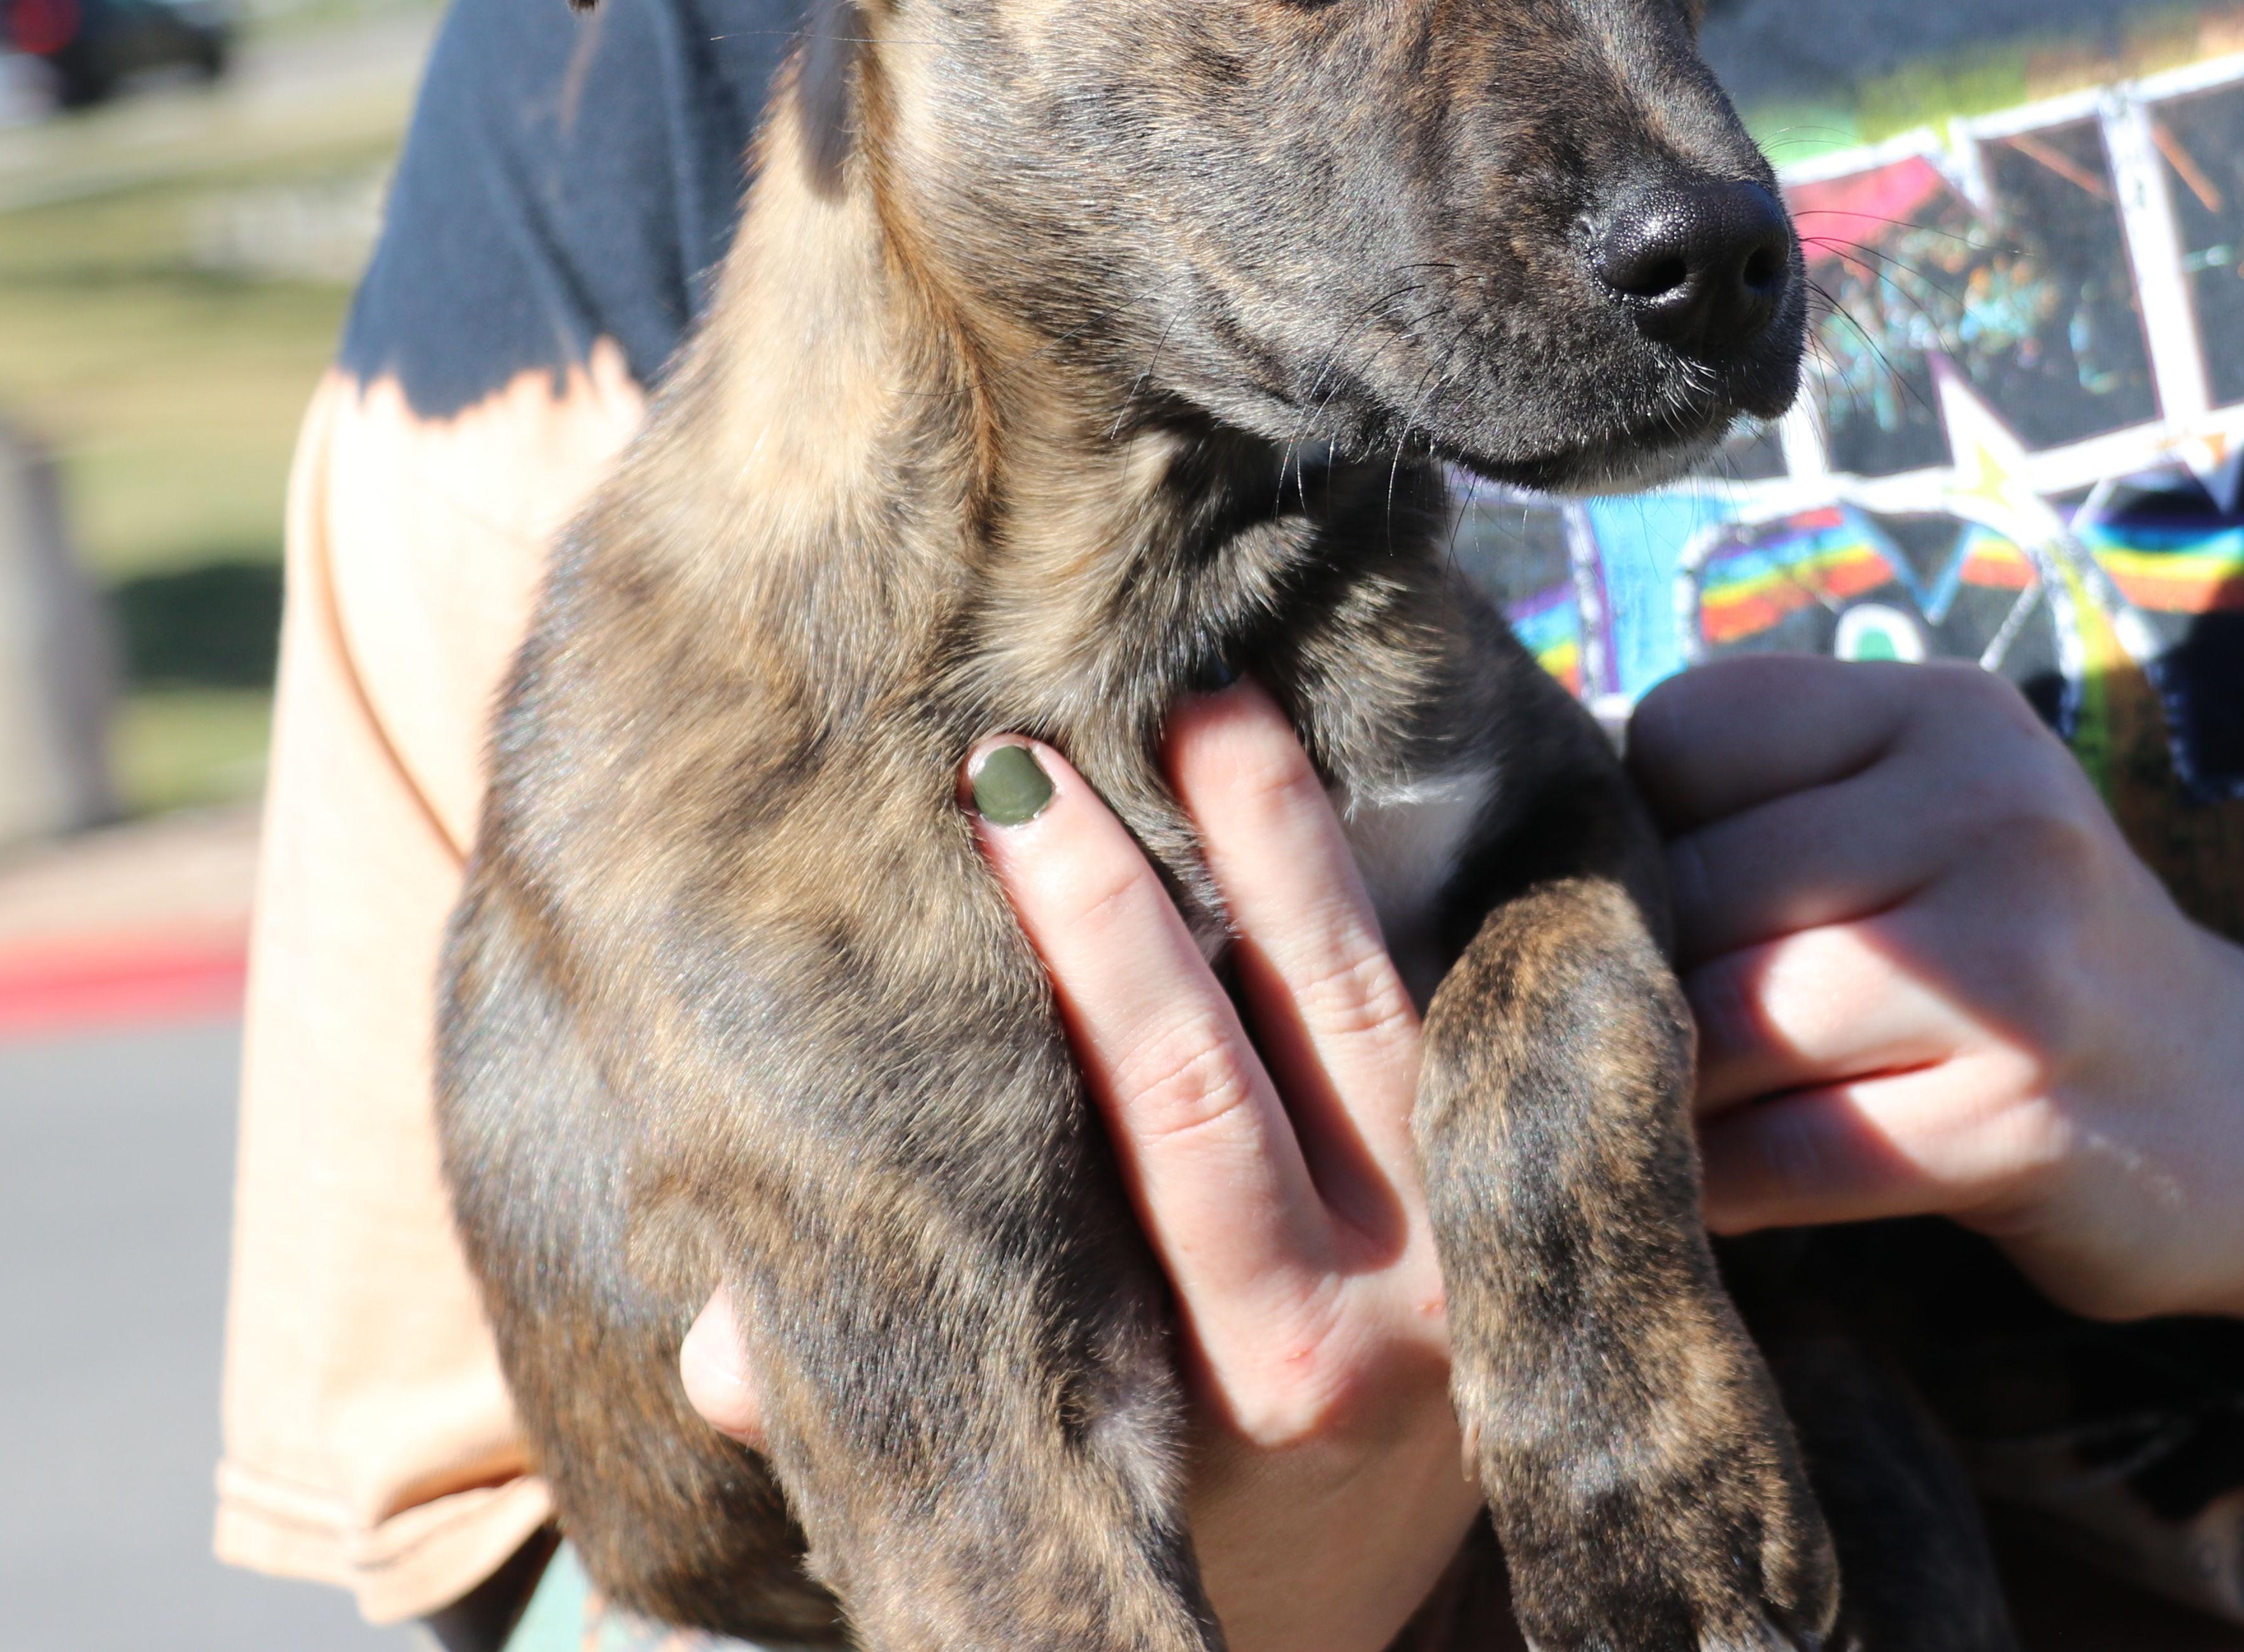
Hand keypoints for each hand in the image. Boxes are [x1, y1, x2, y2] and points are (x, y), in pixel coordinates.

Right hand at [680, 680, 1488, 1651]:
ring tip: (1198, 702)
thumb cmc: (1149, 1461)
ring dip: (1280, 840)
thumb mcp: (1027, 1446)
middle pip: (1231, 1057)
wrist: (1360, 1540)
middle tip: (1031, 746)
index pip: (1145, 1131)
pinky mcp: (1515, 1176)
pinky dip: (1372, 882)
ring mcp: (1467, 1240)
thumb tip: (728, 1351)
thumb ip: (884, 1381)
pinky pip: (1447, 1000)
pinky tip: (1296, 769)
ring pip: (1365, 1001)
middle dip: (1124, 893)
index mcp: (1234, 1382)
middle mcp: (1372, 1315)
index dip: (1077, 959)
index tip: (986, 812)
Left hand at [1628, 654, 2243, 1330]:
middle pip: (1694, 887)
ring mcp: (2013, 970)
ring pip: (1727, 1020)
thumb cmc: (2009, 956)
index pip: (1681, 735)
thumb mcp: (1913, 820)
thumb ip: (1754, 812)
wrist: (2243, 1106)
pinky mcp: (2020, 1122)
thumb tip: (1524, 860)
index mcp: (1938, 714)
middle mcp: (1987, 810)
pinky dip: (1722, 1184)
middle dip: (1627, 973)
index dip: (1629, 828)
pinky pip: (1791, 1155)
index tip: (1640, 903)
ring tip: (1638, 1108)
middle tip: (1597, 1029)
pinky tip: (1709, 1191)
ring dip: (1658, 1085)